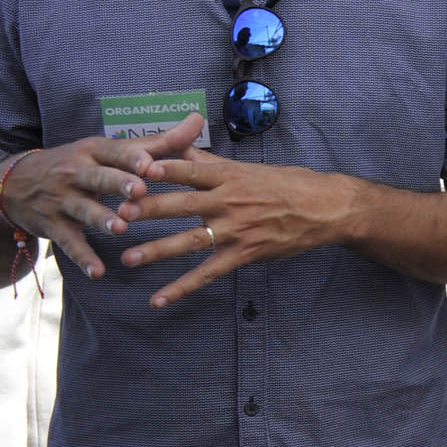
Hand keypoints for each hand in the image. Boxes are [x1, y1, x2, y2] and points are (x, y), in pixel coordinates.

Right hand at [0, 118, 200, 278]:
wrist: (19, 182)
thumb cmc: (82, 164)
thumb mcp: (112, 150)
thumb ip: (158, 142)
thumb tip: (197, 119)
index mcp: (96, 151)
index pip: (116, 153)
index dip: (133, 158)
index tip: (150, 164)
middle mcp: (77, 173)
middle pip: (99, 177)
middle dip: (118, 184)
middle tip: (140, 191)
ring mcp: (63, 200)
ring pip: (84, 209)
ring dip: (102, 219)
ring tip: (121, 228)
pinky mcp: (54, 225)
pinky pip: (69, 242)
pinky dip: (83, 257)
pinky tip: (98, 271)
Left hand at [114, 142, 355, 307]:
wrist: (327, 208)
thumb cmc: (290, 184)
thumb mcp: (252, 168)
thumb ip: (212, 162)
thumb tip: (180, 146)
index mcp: (230, 176)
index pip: (192, 170)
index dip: (165, 169)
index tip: (137, 169)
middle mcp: (230, 202)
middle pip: (183, 204)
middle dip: (150, 210)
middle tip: (119, 214)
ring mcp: (236, 230)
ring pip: (190, 241)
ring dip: (158, 250)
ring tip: (128, 258)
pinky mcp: (244, 253)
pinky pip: (208, 273)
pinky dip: (182, 288)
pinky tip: (158, 300)